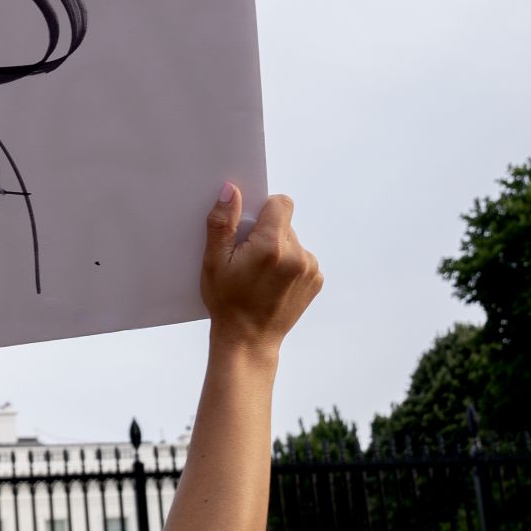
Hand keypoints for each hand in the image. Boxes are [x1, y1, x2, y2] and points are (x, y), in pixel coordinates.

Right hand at [201, 185, 323, 354]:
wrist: (249, 339)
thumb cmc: (227, 302)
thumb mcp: (214, 261)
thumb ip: (222, 222)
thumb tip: (231, 190)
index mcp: (272, 246)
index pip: (280, 203)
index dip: (262, 210)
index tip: (249, 229)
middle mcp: (297, 255)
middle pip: (284, 223)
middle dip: (266, 233)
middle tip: (247, 258)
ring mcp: (310, 268)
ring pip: (292, 240)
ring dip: (278, 249)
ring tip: (260, 274)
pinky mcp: (316, 280)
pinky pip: (302, 257)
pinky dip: (288, 264)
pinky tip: (272, 282)